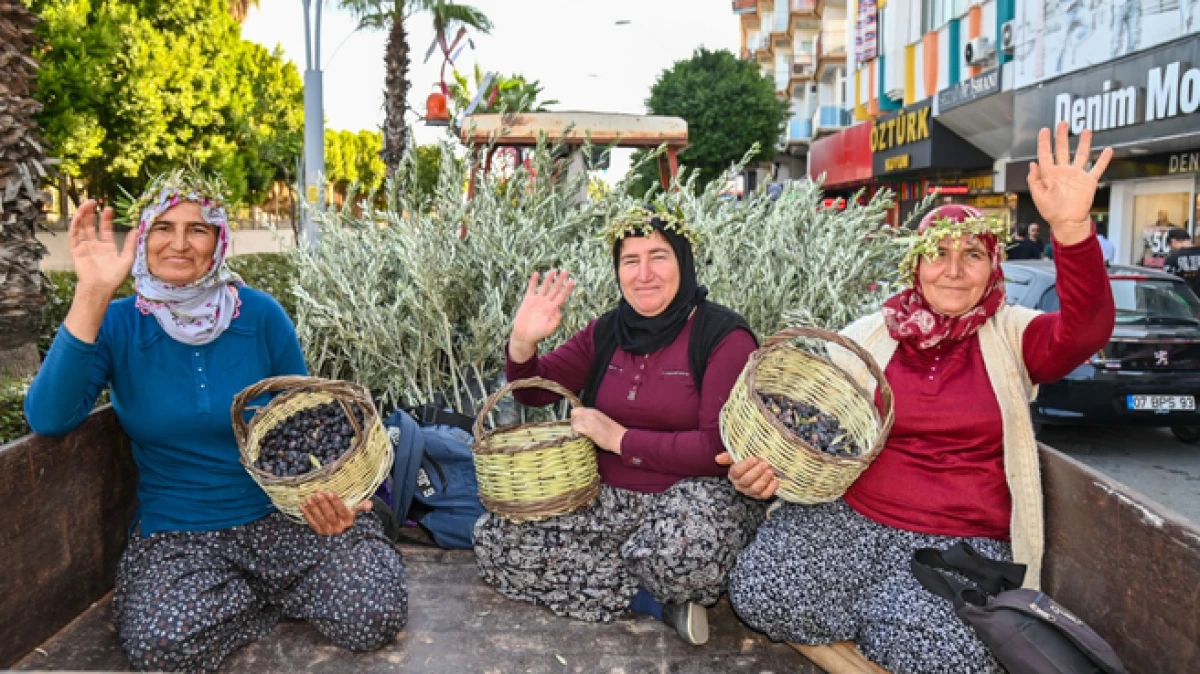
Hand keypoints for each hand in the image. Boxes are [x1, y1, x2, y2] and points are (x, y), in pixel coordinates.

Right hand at [69, 200, 136, 298]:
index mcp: (107, 248)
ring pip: (82, 228)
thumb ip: (130, 244)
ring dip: (83, 215)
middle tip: (94, 201)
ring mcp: (85, 248)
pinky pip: (74, 235)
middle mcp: (95, 246)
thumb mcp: (127, 259)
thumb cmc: (114, 277)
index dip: (107, 219)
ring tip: (86, 204)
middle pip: (91, 226)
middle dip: (92, 214)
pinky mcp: (76, 251)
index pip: (106, 230)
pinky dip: (75, 225)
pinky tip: (78, 216)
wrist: (101, 288)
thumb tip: (136, 229)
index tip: (109, 209)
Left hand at [300, 491, 371, 535]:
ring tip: (309, 498)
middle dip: (323, 503)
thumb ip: (361, 506)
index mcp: (349, 521)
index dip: (335, 502)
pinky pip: (312, 523)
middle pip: (330, 514)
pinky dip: (307, 515)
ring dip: (314, 508)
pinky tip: (302, 506)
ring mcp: (328, 531)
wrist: (343, 534)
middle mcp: (339, 528)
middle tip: (318, 493)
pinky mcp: (320, 532)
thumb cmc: (348, 516)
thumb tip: (369, 504)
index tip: (329, 492)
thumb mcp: (355, 511)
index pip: (342, 510)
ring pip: (320, 519)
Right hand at [510, 270, 574, 360]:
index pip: (562, 296)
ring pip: (544, 287)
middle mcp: (546, 303)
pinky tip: (536, 274)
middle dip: (560, 280)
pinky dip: (533, 282)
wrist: (524, 336)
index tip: (572, 281)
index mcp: (553, 309)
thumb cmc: (538, 335)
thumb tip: (559, 311)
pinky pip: (531, 289)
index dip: (567, 289)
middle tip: (566, 271)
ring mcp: (537, 301)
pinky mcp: (528, 301)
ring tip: (553, 270)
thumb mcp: (549, 329)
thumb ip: (555, 320)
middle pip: (555, 289)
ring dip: (549, 279)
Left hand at [570, 407, 625, 453]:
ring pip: (574, 422)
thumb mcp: (601, 421)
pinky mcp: (587, 428)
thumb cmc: (613, 433)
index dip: (575, 417)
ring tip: (579, 435)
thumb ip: (592, 420)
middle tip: (576, 430)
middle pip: (574, 414)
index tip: (577, 424)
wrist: (620, 438)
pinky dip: (576, 434)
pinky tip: (581, 438)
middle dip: (573, 422)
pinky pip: (575, 429)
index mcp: (594, 411)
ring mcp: (588, 420)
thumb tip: (584, 424)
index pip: (577, 410)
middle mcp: (590, 413)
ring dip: (574, 429)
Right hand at [716, 452, 778, 499]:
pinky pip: (765, 495)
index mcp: (733, 475)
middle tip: (765, 464)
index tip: (754, 458)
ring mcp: (750, 492)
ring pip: (755, 489)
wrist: (758, 469)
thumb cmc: (748, 463)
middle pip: (746, 480)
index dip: (745, 465)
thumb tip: (717, 458)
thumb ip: (729, 457)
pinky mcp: (759, 496)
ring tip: (770, 471)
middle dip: (756, 472)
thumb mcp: (738, 457)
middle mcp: (740, 485)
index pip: (736, 471)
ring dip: (764, 480)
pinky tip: (775, 481)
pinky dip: (771, 488)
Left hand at [1028, 122, 1112, 246]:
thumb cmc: (1051, 211)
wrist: (1068, 222)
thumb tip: (1032, 164)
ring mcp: (1077, 175)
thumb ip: (1034, 180)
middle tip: (1063, 123)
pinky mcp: (1089, 181)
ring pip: (1081, 154)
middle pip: (1063, 149)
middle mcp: (1063, 171)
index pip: (1046, 154)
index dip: (1044, 142)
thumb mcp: (1038, 196)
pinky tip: (1108, 150)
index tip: (1044, 130)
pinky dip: (1103, 160)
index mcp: (1049, 174)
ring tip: (1086, 130)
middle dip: (1062, 136)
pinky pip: (1097, 168)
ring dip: (1084, 143)